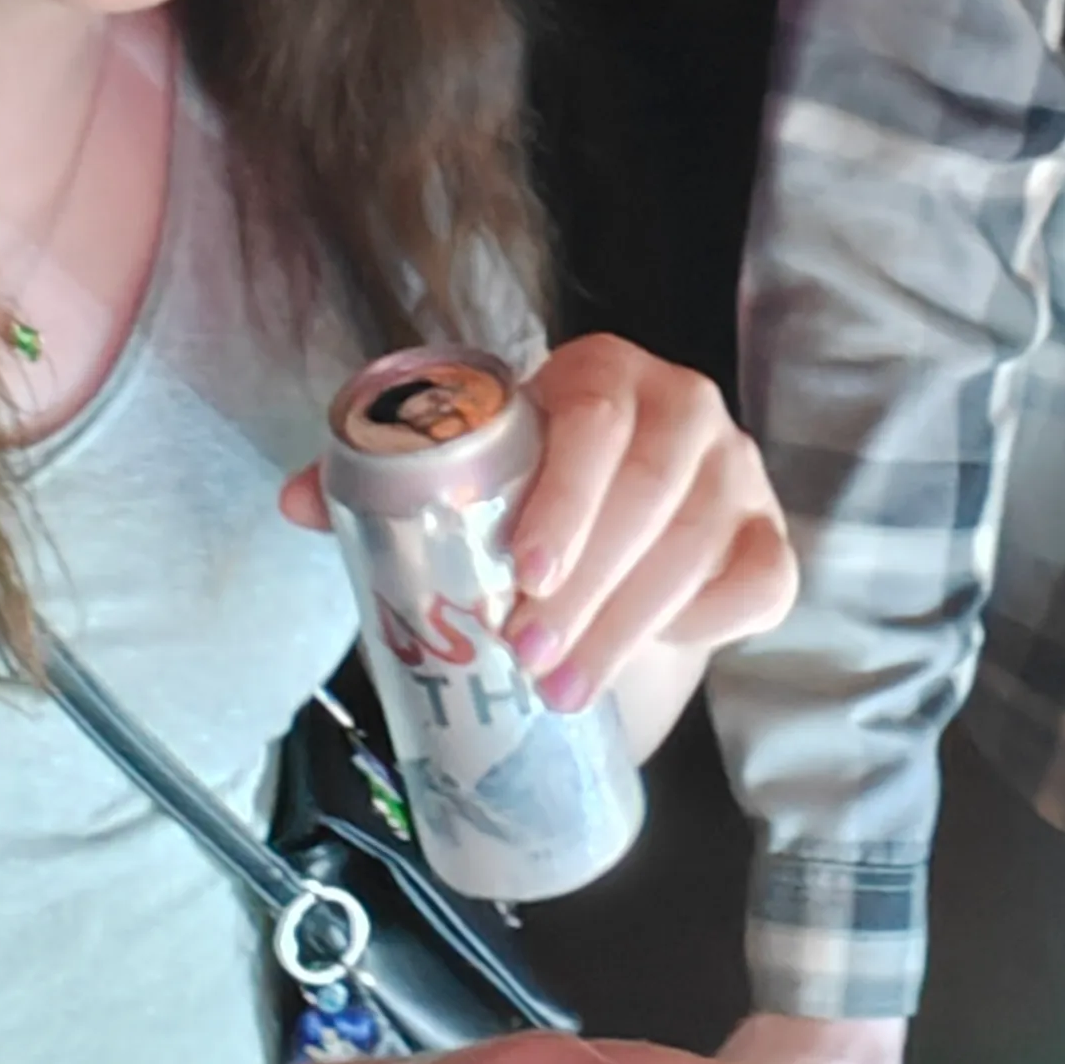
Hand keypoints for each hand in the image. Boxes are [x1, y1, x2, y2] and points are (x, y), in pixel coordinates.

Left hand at [289, 334, 793, 712]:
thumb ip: (387, 481)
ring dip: (628, 626)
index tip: (521, 573)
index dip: (565, 494)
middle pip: (650, 491)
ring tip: (563, 689)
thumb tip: (295, 500)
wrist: (609, 542)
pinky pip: (758, 583)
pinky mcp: (769, 539)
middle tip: (528, 657)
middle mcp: (685, 408)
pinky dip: (710, 622)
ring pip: (698, 547)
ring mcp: (737, 474)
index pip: (595, 419)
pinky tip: (659, 653)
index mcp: (602, 373)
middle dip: (587, 585)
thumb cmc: (528, 500)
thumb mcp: (468, 478)